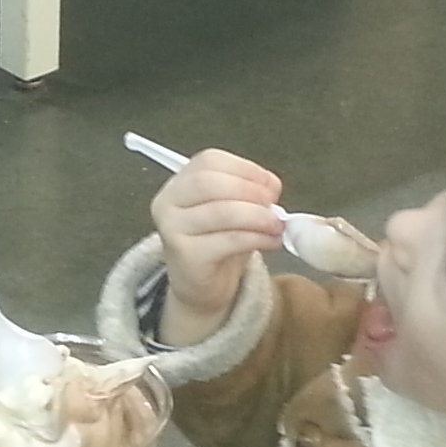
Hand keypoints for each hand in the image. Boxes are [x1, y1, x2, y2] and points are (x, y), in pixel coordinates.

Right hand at [149, 148, 283, 344]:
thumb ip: (249, 191)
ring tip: (277, 225)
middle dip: (249, 190)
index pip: (209, 160)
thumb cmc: (218, 243)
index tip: (271, 185)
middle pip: (208, 181)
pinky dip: (256, 238)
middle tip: (273, 205)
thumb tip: (270, 188)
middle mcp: (168, 202)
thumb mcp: (233, 208)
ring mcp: (173, 229)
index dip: (245, 168)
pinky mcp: (186, 256)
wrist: (201, 286)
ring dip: (258, 216)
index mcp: (179, 182)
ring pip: (221, 211)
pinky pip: (228, 241)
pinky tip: (271, 242)